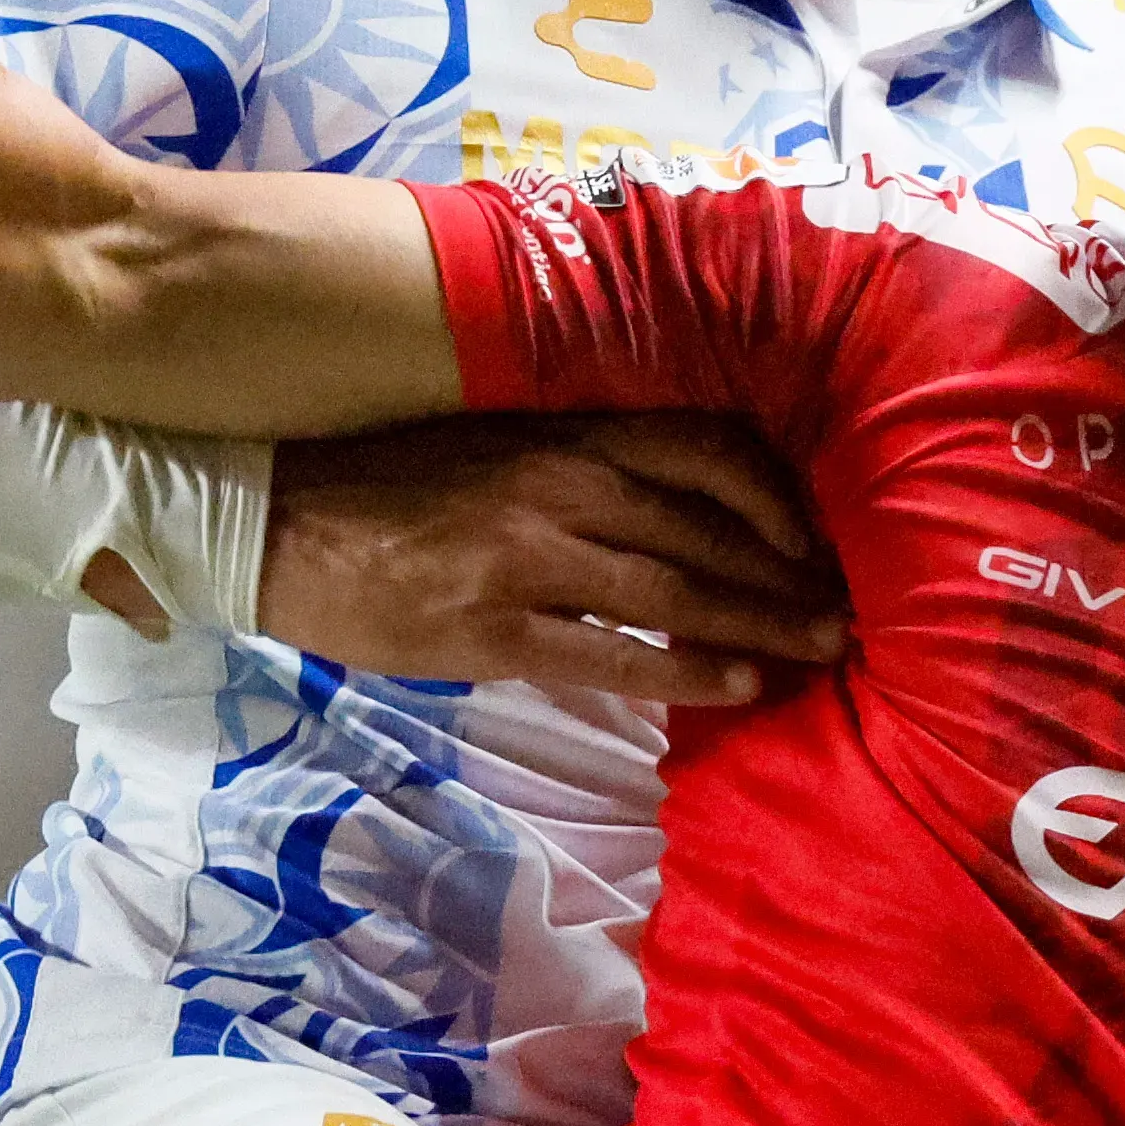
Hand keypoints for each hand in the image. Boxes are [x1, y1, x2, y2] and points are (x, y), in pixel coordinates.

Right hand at [240, 410, 844, 701]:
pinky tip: (740, 688)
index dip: (774, 498)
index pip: (706, 451)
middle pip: (708, 532)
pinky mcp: (493, 631)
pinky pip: (613, 655)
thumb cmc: (394, 484)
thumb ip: (582, 468)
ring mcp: (529, 560)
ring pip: (677, 593)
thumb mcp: (500, 449)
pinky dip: (686, 673)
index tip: (815, 539)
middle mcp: (562, 487)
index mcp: (567, 436)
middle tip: (847, 614)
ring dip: (760, 625)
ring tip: (820, 651)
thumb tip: (673, 510)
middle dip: (789, 577)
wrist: (277, 520)